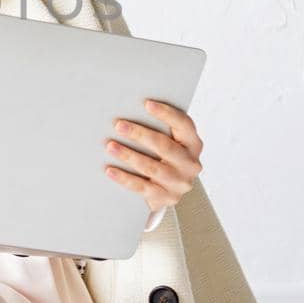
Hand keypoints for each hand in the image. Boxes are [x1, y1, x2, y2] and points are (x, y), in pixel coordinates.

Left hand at [103, 98, 203, 212]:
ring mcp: (179, 183)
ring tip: (111, 146)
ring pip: (152, 168)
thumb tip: (129, 110)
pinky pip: (142, 187)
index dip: (166, 113)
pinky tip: (110, 170)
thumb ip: (159, 129)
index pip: (184, 125)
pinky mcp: (166, 198)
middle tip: (119, 125)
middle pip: (165, 146)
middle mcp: (190, 164)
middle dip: (140, 134)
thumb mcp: (170, 143)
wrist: (167, 191)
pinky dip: (124, 178)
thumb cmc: (163, 158)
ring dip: (129, 155)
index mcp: (193, 144)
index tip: (147, 104)